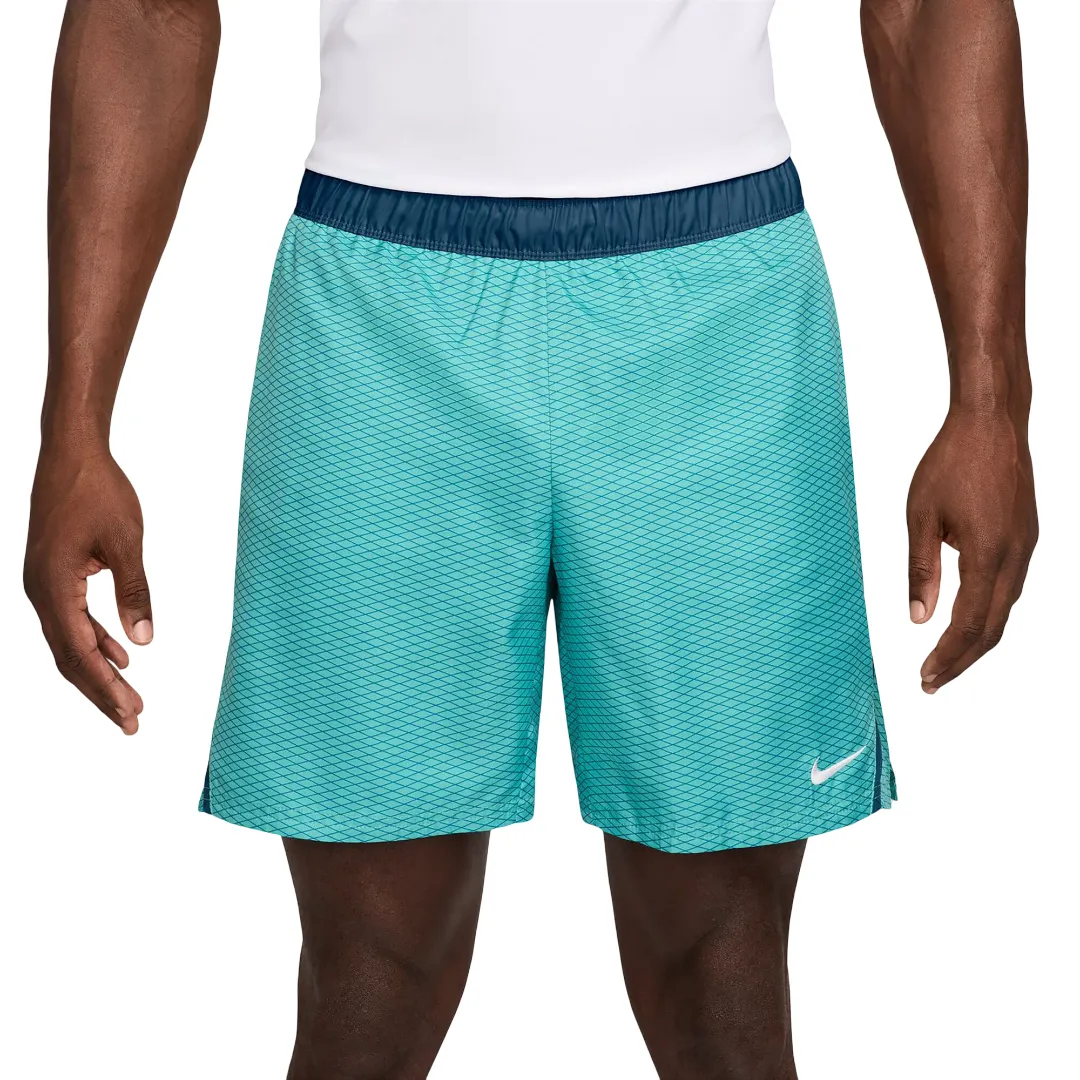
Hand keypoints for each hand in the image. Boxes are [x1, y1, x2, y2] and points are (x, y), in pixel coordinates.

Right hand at [24, 448, 151, 733]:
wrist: (71, 453)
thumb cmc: (98, 491)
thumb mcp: (126, 542)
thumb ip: (135, 592)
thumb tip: (144, 641)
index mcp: (52, 587)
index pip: (80, 652)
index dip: (106, 687)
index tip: (131, 712)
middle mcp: (40, 591)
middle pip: (70, 657)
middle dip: (101, 692)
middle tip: (132, 722)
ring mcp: (43, 584)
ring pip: (70, 642)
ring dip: (99, 671)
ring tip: (130, 699)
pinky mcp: (53, 575)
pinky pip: (72, 620)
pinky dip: (95, 641)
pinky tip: (120, 656)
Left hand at [907, 408, 1036, 692]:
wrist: (992, 422)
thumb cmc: (952, 462)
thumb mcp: (921, 517)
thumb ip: (920, 570)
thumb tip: (918, 618)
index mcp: (988, 554)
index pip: (969, 623)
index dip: (948, 656)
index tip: (925, 677)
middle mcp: (1015, 557)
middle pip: (992, 627)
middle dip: (962, 659)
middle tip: (931, 681)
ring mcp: (1026, 547)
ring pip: (1004, 610)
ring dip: (976, 639)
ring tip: (945, 659)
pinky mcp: (1026, 537)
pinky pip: (1010, 588)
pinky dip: (989, 613)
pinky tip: (967, 620)